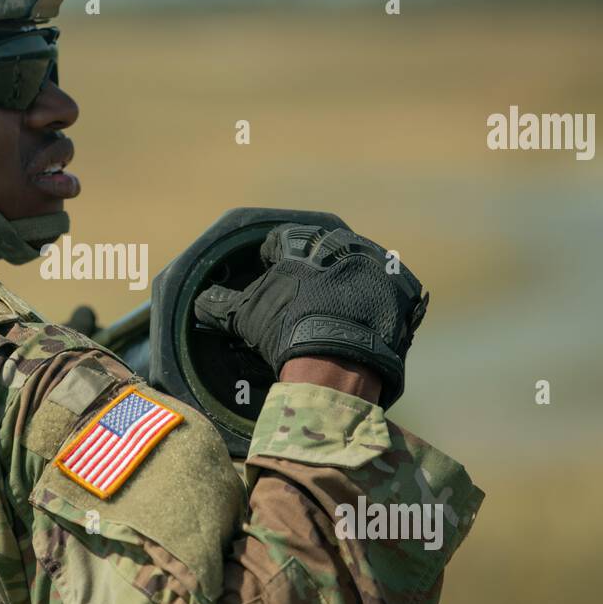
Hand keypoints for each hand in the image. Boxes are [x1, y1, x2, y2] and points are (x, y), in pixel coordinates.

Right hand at [192, 224, 428, 407]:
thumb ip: (224, 306)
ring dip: (348, 277)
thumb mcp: (249, 318)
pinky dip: (375, 299)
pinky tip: (364, 316)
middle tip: (306, 289)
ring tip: (337, 303)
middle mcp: (343, 246)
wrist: (341, 363)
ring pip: (357, 263)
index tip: (269, 266)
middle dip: (315, 263)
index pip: (282, 240)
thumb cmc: (288, 333)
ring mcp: (376, 267)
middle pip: (325, 247)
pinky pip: (388, 288)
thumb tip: (201, 303)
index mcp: (305, 245)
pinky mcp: (401, 292)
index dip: (271, 255)